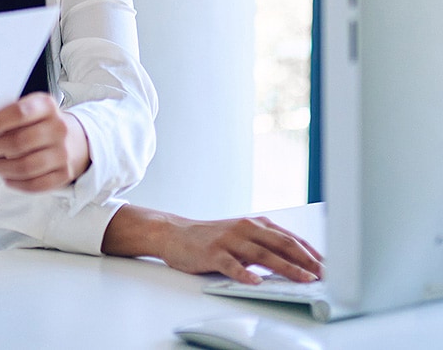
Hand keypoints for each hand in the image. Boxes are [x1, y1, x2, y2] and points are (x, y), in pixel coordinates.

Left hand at [0, 92, 90, 191]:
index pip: (18, 113)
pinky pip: (33, 184)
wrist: (75, 140)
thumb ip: (5, 117)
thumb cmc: (38, 123)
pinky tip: (1, 175)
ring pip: (23, 166)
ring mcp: (63, 154)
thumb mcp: (28, 110)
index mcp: (47, 106)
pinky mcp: (64, 175)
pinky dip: (13, 182)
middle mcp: (58, 128)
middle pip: (17, 143)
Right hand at [102, 205, 324, 283]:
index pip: (291, 239)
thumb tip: (298, 263)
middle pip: (282, 244)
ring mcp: (228, 240)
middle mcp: (245, 228)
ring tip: (303, 279)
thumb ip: (266, 245)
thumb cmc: (211, 238)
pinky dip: (244, 273)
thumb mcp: (242, 236)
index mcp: (256, 224)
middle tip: (324, 275)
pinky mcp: (212, 253)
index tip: (330, 267)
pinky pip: (231, 264)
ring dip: (286, 268)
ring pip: (263, 254)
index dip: (312, 253)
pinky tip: (255, 282)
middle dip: (307, 261)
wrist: (174, 233)